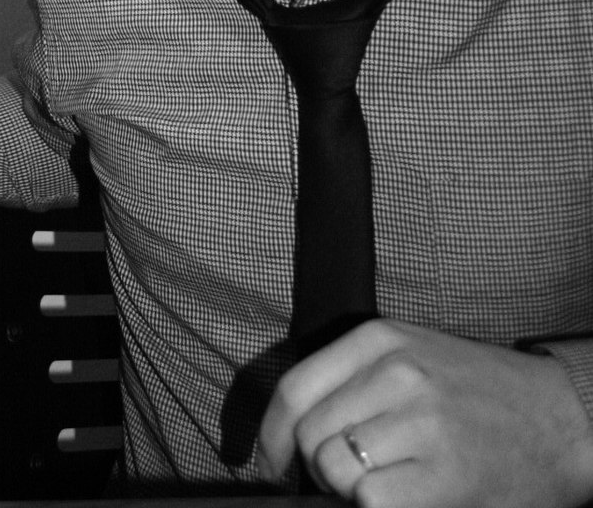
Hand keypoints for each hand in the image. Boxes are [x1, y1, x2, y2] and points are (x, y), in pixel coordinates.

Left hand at [255, 320, 592, 506]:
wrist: (557, 419)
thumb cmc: (475, 393)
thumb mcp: (411, 356)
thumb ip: (354, 377)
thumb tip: (289, 429)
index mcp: (381, 337)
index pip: (294, 387)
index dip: (272, 434)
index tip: (273, 461)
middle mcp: (398, 371)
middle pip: (310, 433)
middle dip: (317, 466)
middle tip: (348, 477)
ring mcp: (422, 421)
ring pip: (334, 467)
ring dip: (346, 489)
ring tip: (381, 483)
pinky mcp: (444, 472)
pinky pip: (371, 499)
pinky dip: (375, 506)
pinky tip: (403, 497)